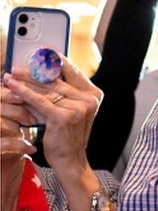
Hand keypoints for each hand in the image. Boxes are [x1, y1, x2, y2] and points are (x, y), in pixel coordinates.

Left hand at [2, 55, 102, 174]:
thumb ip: (61, 92)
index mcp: (94, 94)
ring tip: (10, 75)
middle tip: (18, 64)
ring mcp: (79, 108)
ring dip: (26, 80)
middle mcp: (89, 100)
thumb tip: (40, 71)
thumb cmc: (67, 134)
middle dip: (35, 70)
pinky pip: (40, 101)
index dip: (56, 60)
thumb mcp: (69, 109)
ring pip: (47, 90)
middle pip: (57, 80)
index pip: (73, 72)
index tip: (42, 51)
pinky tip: (12, 86)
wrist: (71, 160)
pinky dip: (23, 92)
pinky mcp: (64, 116)